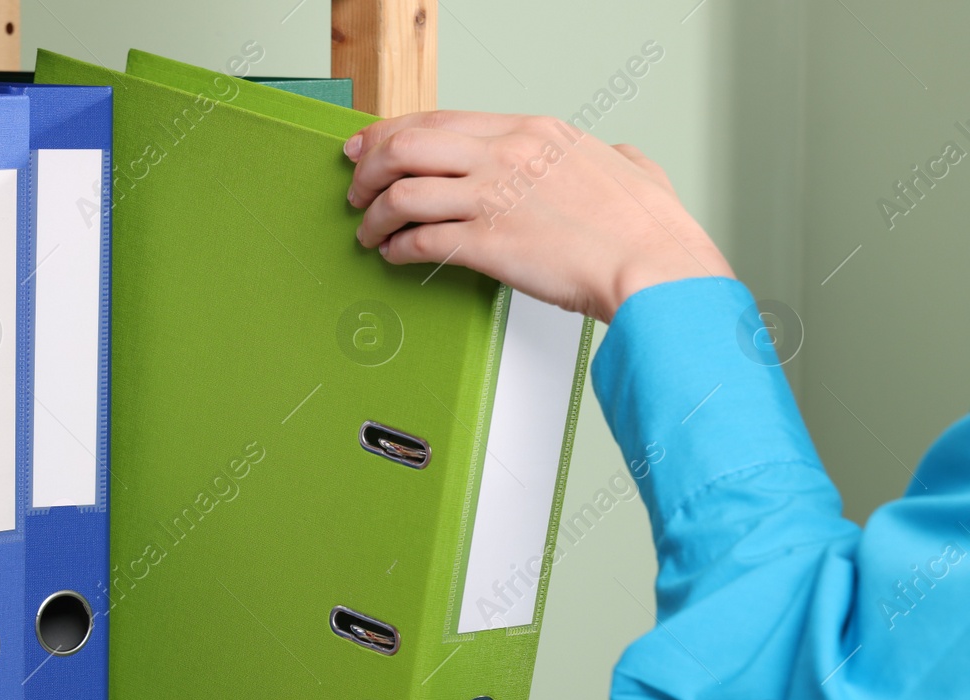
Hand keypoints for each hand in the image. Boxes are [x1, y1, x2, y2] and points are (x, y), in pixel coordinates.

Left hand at [343, 112, 734, 322]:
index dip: (392, 132)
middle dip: (369, 168)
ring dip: (374, 215)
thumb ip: (615, 157)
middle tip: (356, 188)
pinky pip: (418, 241)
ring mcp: (493, 197)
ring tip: (368, 232)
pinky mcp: (486, 243)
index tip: (371, 145)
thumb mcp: (634, 169)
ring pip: (402, 192)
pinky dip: (396, 249)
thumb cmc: (647, 230)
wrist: (654, 269)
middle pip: (407, 145)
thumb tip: (617, 156)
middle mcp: (506, 155)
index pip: (439, 119)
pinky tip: (395, 257)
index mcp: (532, 131)